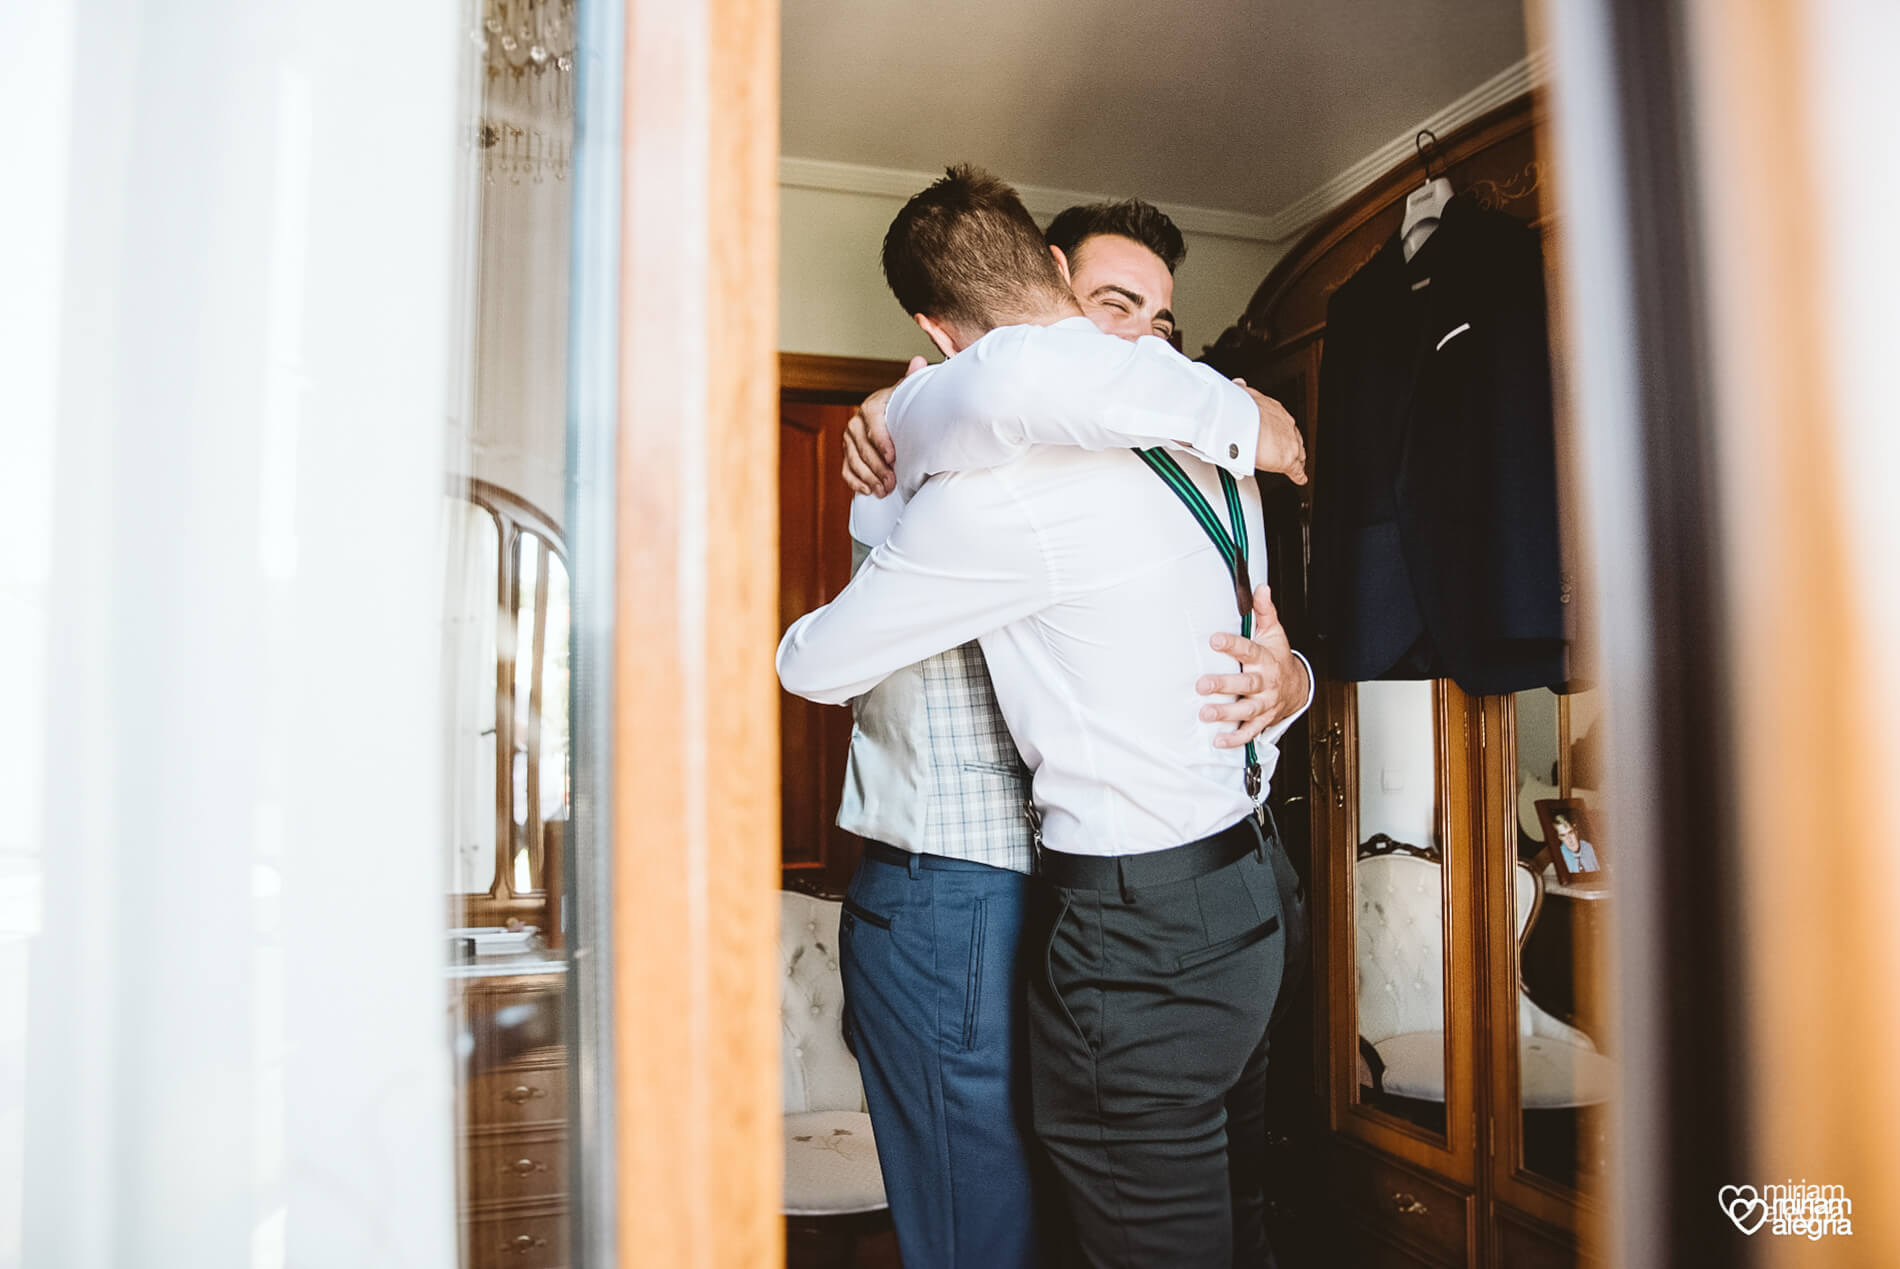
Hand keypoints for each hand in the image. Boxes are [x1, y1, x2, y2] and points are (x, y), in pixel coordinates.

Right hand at [841, 355, 926, 497]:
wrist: (888, 417)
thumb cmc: (900, 408)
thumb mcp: (905, 395)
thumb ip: (910, 381)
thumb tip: (918, 361)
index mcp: (871, 407)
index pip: (873, 424)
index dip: (882, 441)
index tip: (894, 457)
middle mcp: (855, 423)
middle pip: (863, 447)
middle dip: (878, 467)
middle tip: (892, 482)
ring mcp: (848, 440)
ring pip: (854, 461)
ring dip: (869, 478)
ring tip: (884, 490)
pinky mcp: (847, 454)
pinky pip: (846, 470)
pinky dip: (856, 482)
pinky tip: (869, 490)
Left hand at [1196, 584, 1310, 747]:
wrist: (1297, 688)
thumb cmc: (1277, 657)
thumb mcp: (1274, 633)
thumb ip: (1264, 612)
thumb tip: (1260, 588)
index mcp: (1266, 659)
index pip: (1249, 650)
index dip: (1232, 645)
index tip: (1214, 640)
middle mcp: (1265, 683)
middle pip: (1246, 684)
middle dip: (1224, 685)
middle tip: (1202, 685)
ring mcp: (1264, 704)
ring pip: (1246, 710)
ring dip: (1226, 713)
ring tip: (1205, 713)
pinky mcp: (1262, 720)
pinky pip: (1249, 732)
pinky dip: (1235, 739)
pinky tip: (1218, 740)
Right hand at [1233, 378, 1306, 485]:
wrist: (1242, 423)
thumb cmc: (1238, 410)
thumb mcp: (1240, 396)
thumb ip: (1242, 393)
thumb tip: (1239, 384)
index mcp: (1274, 409)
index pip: (1281, 422)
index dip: (1278, 430)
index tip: (1274, 433)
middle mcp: (1286, 424)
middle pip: (1292, 438)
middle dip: (1289, 444)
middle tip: (1282, 452)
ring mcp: (1289, 442)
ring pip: (1297, 453)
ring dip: (1295, 459)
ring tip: (1289, 466)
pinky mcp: (1288, 460)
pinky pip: (1297, 470)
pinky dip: (1298, 475)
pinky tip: (1300, 478)